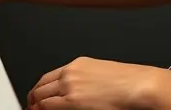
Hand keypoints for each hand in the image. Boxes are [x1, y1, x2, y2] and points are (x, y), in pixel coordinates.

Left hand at [27, 57, 167, 109]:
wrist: (139, 86)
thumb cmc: (129, 82)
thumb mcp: (102, 75)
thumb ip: (85, 80)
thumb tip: (78, 91)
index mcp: (77, 64)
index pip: (49, 76)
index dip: (40, 89)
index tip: (37, 97)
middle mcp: (70, 73)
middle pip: (41, 86)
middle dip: (33, 98)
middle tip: (31, 107)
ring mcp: (69, 87)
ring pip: (41, 97)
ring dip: (35, 106)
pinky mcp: (72, 102)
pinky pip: (48, 107)